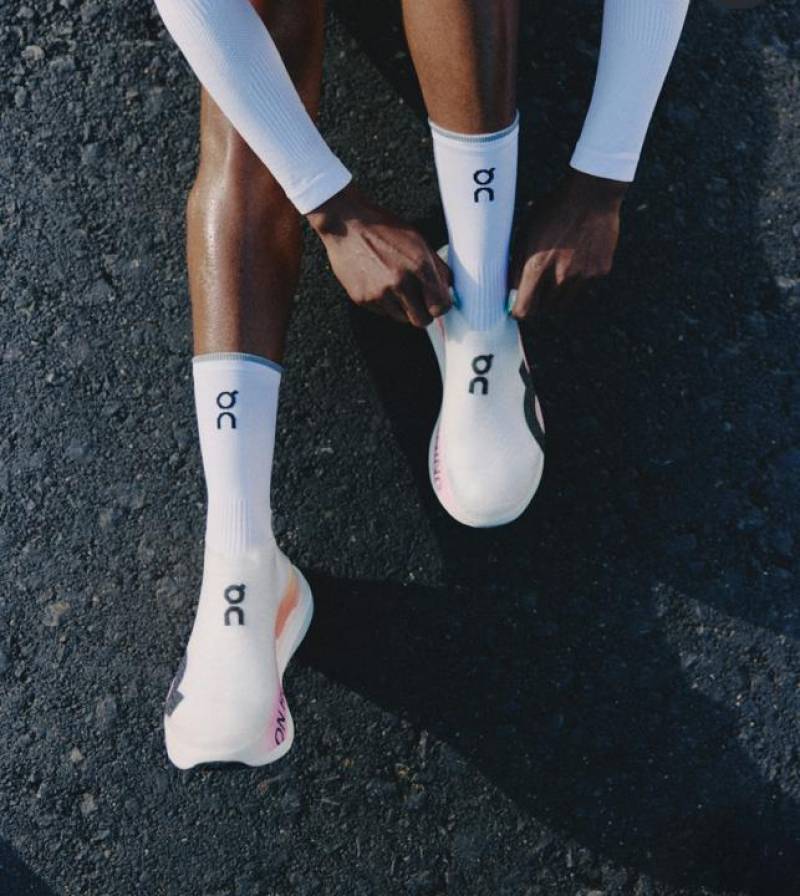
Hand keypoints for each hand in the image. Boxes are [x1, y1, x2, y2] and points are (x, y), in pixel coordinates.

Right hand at [306, 182, 451, 326]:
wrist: (347, 224)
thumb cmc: (383, 228)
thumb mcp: (418, 241)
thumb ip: (436, 268)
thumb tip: (448, 288)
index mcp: (419, 266)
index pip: (441, 307)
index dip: (440, 306)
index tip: (437, 302)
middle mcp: (401, 283)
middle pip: (422, 320)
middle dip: (423, 312)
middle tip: (419, 300)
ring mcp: (380, 293)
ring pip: (402, 319)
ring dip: (403, 308)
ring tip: (395, 285)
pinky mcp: (363, 299)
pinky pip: (382, 312)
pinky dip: (384, 303)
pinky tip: (379, 283)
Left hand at [509, 169, 627, 320]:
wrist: (591, 194)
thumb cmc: (551, 211)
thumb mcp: (525, 233)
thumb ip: (516, 265)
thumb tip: (509, 290)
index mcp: (536, 267)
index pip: (524, 309)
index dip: (518, 310)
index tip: (515, 306)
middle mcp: (560, 276)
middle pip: (544, 310)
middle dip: (536, 305)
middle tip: (533, 293)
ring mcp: (583, 276)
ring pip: (563, 303)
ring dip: (555, 296)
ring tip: (553, 273)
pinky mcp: (600, 272)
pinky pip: (583, 288)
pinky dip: (576, 282)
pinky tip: (575, 259)